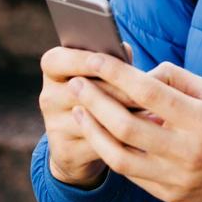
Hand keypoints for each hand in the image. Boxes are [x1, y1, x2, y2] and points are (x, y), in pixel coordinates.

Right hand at [39, 43, 141, 186]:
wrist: (81, 145)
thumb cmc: (102, 96)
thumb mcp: (102, 75)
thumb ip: (111, 61)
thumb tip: (124, 49)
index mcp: (52, 70)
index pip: (58, 60)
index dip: (82, 60)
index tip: (109, 60)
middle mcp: (48, 97)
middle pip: (82, 90)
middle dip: (117, 90)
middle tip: (148, 91)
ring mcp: (54, 126)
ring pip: (93, 119)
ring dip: (125, 116)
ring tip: (153, 112)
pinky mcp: (66, 151)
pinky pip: (98, 144)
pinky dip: (124, 140)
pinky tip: (146, 134)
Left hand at [65, 53, 201, 201]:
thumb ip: (179, 80)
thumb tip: (142, 73)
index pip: (149, 93)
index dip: (117, 74)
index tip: (95, 60)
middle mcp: (188, 152)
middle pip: (126, 126)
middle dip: (94, 101)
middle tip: (76, 83)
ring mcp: (177, 178)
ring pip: (119, 156)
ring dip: (93, 131)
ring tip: (78, 110)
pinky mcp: (170, 196)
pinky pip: (130, 173)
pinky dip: (111, 151)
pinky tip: (99, 134)